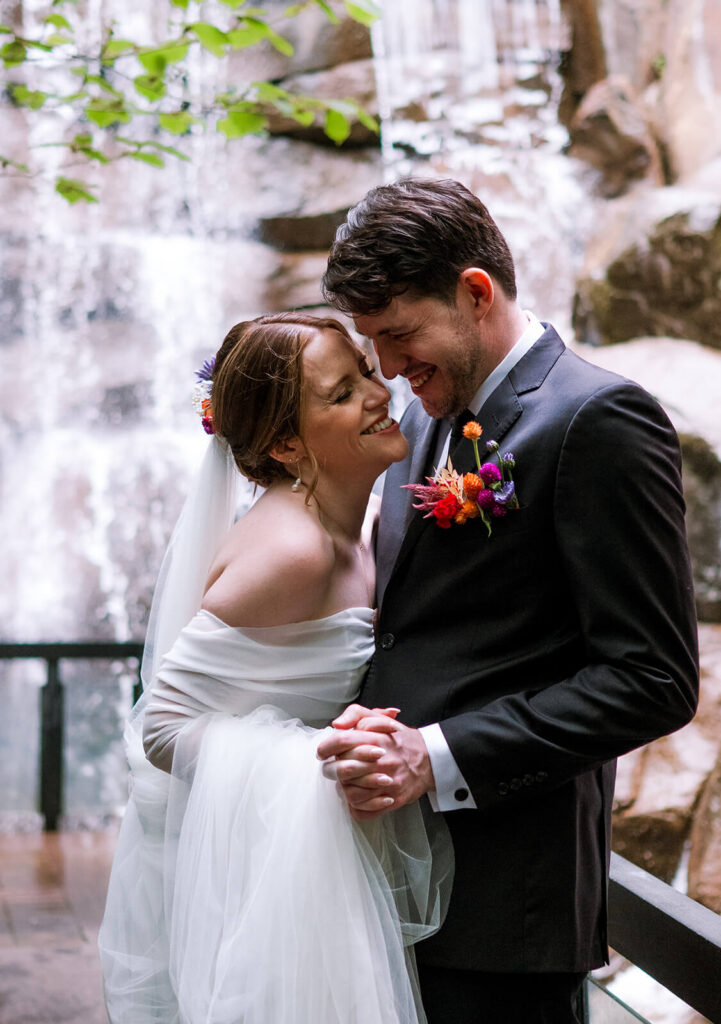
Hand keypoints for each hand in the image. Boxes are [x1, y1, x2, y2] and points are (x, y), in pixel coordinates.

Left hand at [317, 705, 434, 820]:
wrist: (430, 759)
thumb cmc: (400, 740)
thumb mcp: (379, 718)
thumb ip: (355, 715)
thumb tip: (337, 724)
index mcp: (377, 740)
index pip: (342, 741)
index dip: (326, 747)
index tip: (322, 752)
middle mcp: (382, 762)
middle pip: (343, 769)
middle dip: (331, 769)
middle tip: (331, 768)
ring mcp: (388, 783)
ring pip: (350, 793)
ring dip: (343, 788)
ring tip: (345, 782)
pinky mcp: (393, 800)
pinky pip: (363, 811)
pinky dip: (355, 806)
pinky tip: (358, 796)